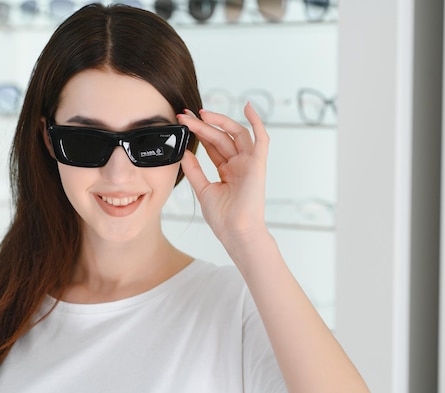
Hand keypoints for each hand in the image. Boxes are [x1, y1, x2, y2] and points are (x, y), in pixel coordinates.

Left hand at [176, 103, 269, 245]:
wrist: (235, 232)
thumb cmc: (223, 218)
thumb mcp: (203, 189)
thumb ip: (194, 169)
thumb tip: (184, 151)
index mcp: (227, 171)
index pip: (212, 145)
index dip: (198, 132)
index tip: (183, 121)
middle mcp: (239, 164)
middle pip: (221, 137)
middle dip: (203, 125)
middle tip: (185, 115)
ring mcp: (249, 163)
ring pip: (236, 134)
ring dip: (220, 121)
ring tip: (202, 113)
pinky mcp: (258, 164)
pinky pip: (262, 139)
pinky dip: (257, 122)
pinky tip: (248, 107)